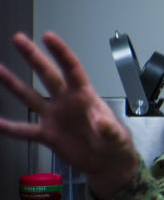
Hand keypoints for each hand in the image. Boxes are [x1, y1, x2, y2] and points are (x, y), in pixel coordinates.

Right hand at [0, 32, 139, 199]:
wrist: (107, 163)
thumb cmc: (116, 144)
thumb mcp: (117, 137)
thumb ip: (110, 130)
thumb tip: (103, 124)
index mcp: (86, 97)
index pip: (73, 69)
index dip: (61, 53)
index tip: (48, 37)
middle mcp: (67, 102)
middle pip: (48, 75)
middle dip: (34, 57)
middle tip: (19, 39)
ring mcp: (55, 117)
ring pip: (30, 97)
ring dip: (14, 84)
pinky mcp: (47, 135)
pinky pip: (24, 130)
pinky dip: (10, 127)